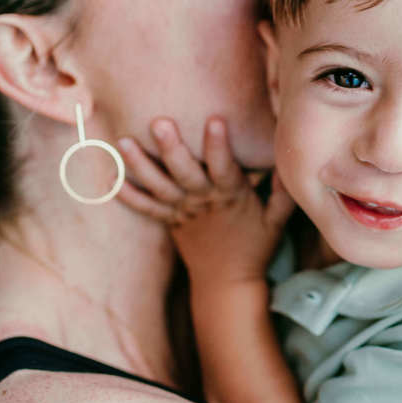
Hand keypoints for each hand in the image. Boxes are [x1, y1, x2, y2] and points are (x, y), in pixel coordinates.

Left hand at [117, 117, 295, 284]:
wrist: (227, 283)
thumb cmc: (254, 246)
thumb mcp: (276, 220)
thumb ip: (283, 192)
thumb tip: (291, 164)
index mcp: (231, 197)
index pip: (225, 168)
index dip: (219, 145)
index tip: (215, 119)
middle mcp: (203, 201)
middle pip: (185, 173)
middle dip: (172, 147)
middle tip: (158, 122)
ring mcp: (182, 212)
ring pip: (159, 186)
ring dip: (140, 164)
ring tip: (123, 142)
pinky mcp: (169, 221)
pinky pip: (145, 208)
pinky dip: (128, 195)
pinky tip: (110, 177)